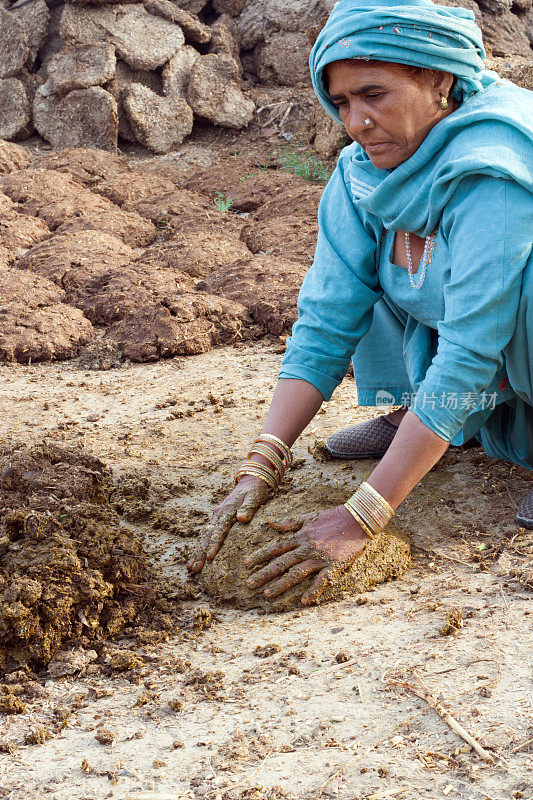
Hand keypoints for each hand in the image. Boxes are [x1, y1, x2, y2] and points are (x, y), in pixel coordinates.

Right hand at [187, 474, 270, 573]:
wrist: (249, 482)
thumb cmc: (254, 491)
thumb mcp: (254, 497)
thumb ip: (248, 507)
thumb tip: (241, 518)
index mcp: (226, 510)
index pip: (219, 529)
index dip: (214, 543)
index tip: (210, 556)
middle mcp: (218, 515)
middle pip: (207, 536)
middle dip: (201, 553)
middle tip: (197, 568)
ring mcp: (215, 518)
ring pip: (204, 537)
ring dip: (198, 553)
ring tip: (192, 568)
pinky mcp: (216, 521)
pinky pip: (206, 536)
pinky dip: (200, 548)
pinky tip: (195, 560)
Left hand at [244, 505, 369, 605]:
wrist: (357, 519)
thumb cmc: (332, 517)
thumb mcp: (308, 516)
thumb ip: (288, 522)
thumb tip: (269, 521)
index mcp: (300, 536)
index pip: (276, 547)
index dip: (260, 555)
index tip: (246, 564)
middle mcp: (306, 547)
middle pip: (281, 562)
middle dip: (264, 573)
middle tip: (249, 584)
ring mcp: (320, 557)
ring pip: (297, 572)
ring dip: (281, 584)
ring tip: (268, 594)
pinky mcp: (334, 565)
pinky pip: (322, 580)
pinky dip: (313, 590)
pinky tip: (304, 600)